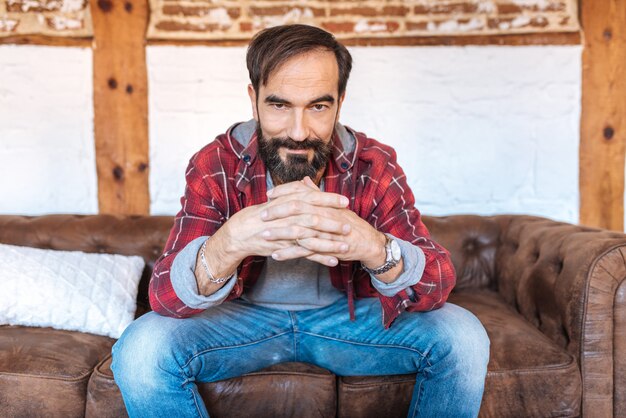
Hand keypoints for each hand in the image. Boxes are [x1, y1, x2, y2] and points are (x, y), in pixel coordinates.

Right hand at [220, 177, 350, 265]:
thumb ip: (295, 193)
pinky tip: (333, 260)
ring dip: (329, 242)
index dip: (329, 199)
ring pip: (311, 237)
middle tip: (350, 225)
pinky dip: (319, 258)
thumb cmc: (261, 215)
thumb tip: (308, 183)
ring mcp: (285, 233)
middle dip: (333, 222)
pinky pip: (304, 254)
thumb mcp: (278, 201)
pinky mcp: (284, 248)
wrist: (240, 232)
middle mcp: (287, 216)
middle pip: (314, 217)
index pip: (311, 198)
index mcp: (287, 202)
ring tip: (345, 246)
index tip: (345, 201)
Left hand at [262, 177, 386, 267]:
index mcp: (325, 203)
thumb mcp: (334, 206)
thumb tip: (304, 180)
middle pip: (297, 210)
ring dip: (279, 234)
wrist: (368, 242)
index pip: (302, 193)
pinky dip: (289, 253)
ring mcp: (325, 232)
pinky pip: (304, 251)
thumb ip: (317, 194)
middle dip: (277, 212)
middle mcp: (324, 215)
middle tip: (261, 214)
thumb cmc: (350, 223)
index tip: (269, 194)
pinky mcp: (326, 249)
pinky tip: (275, 255)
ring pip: (299, 231)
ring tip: (263, 236)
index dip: (284, 192)